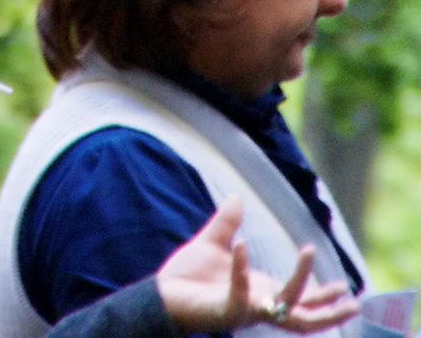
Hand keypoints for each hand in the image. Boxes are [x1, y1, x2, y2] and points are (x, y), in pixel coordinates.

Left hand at [156, 197, 360, 333]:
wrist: (158, 294)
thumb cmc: (186, 276)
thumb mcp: (212, 244)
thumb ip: (227, 223)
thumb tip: (236, 196)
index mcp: (260, 292)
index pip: (300, 299)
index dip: (323, 295)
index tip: (345, 286)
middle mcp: (258, 305)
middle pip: (305, 317)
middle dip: (330, 311)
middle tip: (354, 301)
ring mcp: (244, 310)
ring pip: (284, 307)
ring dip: (299, 281)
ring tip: (307, 251)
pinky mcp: (224, 311)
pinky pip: (239, 291)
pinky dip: (240, 267)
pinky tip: (240, 243)